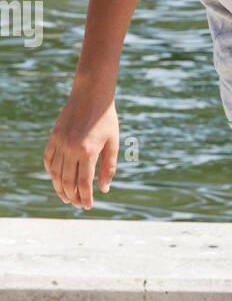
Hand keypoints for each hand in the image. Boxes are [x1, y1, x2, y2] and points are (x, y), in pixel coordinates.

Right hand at [43, 92, 119, 209]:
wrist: (91, 95)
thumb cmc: (107, 120)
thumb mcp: (113, 144)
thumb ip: (109, 168)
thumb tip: (104, 190)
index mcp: (88, 152)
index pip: (84, 183)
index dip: (86, 197)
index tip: (88, 206)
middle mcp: (71, 149)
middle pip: (68, 181)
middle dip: (72, 196)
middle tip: (77, 204)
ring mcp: (60, 143)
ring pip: (55, 173)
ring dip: (59, 188)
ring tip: (66, 196)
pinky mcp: (53, 137)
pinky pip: (48, 159)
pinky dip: (51, 171)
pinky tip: (56, 179)